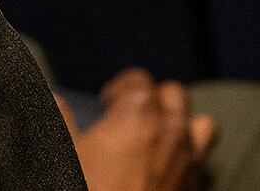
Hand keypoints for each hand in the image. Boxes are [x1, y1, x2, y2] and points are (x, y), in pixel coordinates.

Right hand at [62, 68, 218, 190]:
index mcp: (138, 113)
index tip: (106, 104)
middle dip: (153, 100)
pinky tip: (168, 170)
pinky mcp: (195, 190)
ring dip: (183, 126)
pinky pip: (203, 164)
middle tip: (129, 117)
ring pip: (201, 125)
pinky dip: (190, 159)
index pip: (137, 80)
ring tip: (161, 138)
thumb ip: (60, 121)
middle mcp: (171, 131)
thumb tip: (57, 103)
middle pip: (173, 96)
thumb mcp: (62, 155)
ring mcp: (188, 162)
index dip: (120, 88)